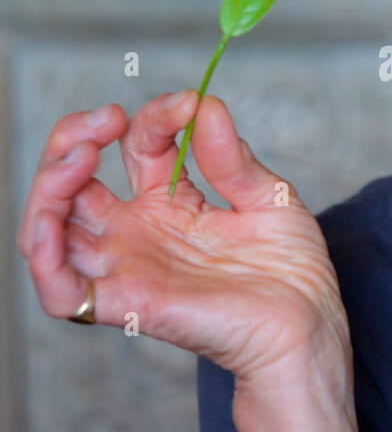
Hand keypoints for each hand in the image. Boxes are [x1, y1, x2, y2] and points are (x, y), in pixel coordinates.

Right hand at [16, 90, 350, 385]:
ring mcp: (128, 267)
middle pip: (71, 185)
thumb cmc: (293, 274)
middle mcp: (139, 234)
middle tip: (106, 118)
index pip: (136, 146)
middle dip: (71, 140)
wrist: (309, 327)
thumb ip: (231, 157)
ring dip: (48, 187)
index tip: (188, 104)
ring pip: (50, 230)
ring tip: (79, 157)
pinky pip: (62, 292)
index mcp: (170, 203)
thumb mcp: (268, 198)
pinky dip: (42, 258)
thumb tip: (204, 104)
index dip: (153, 117)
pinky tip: (51, 226)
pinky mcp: (128, 303)